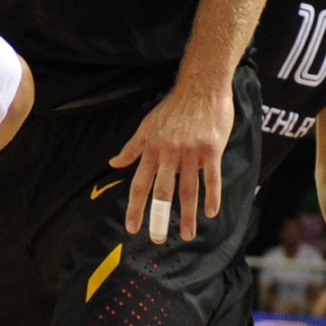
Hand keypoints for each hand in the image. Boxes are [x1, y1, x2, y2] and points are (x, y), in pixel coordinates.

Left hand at [110, 77, 234, 242]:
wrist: (201, 87)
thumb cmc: (173, 107)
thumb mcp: (146, 126)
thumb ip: (132, 148)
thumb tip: (114, 163)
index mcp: (152, 150)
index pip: (140, 184)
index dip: (135, 207)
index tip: (131, 227)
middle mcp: (169, 153)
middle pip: (162, 192)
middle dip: (159, 218)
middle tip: (157, 238)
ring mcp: (191, 152)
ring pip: (188, 189)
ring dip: (187, 215)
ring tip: (187, 235)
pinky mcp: (211, 149)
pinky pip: (211, 177)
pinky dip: (212, 196)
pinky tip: (210, 213)